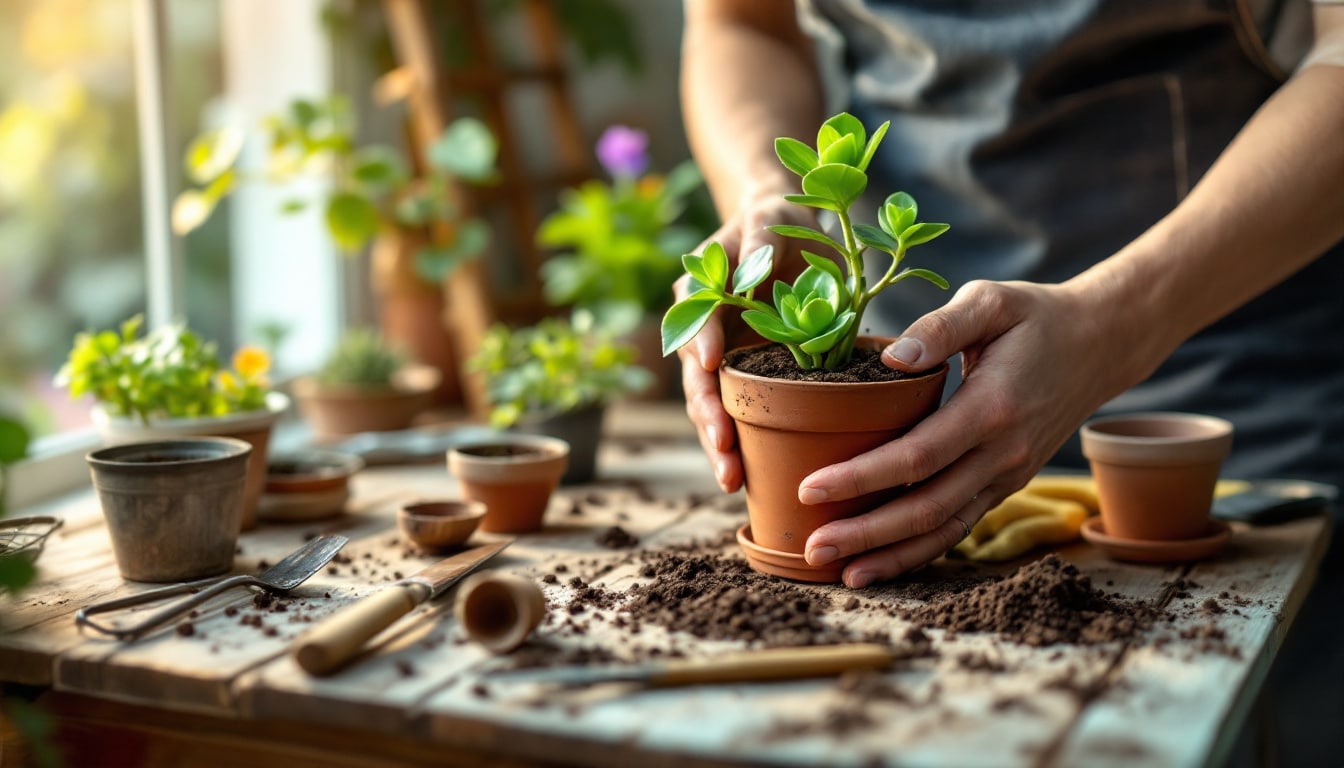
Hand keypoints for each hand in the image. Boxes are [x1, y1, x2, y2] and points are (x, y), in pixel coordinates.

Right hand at [676, 189, 816, 491]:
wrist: (787, 236)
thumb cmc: (776, 223)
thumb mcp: (769, 220)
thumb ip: (760, 241)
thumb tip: (754, 269)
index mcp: (701, 290)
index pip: (694, 318)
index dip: (701, 341)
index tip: (709, 364)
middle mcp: (703, 330)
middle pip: (697, 377)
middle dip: (707, 414)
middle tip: (723, 446)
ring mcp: (722, 357)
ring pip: (712, 405)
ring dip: (718, 442)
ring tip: (730, 478)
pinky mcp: (746, 375)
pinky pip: (739, 412)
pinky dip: (742, 443)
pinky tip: (748, 476)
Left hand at [798, 279, 1143, 586]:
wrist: (1100, 344)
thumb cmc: (1034, 317)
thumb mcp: (990, 301)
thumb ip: (939, 327)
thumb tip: (892, 359)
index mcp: (993, 408)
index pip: (917, 456)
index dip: (862, 477)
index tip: (811, 488)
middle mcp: (1003, 454)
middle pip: (926, 508)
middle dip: (866, 533)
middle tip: (814, 547)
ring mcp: (1007, 476)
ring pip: (945, 529)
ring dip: (891, 556)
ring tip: (841, 573)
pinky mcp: (1005, 485)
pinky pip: (959, 526)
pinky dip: (920, 551)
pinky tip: (880, 563)